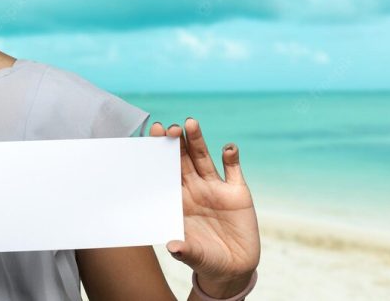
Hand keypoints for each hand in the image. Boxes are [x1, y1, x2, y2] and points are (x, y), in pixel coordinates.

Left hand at [150, 118, 259, 294]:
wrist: (233, 268)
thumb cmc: (205, 259)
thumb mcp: (194, 255)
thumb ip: (184, 249)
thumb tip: (172, 247)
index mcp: (178, 199)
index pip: (165, 171)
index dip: (159, 155)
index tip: (151, 138)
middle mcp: (194, 188)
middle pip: (182, 159)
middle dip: (175, 143)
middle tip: (169, 127)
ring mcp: (216, 188)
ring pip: (204, 158)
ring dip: (197, 140)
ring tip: (189, 122)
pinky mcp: (238, 193)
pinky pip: (234, 171)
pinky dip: (231, 158)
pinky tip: (228, 148)